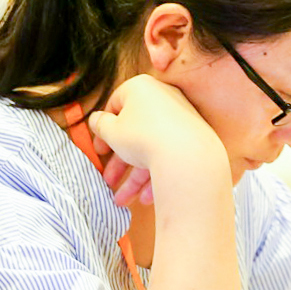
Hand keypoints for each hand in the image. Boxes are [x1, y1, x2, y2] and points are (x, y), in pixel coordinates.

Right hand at [84, 75, 227, 206]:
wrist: (188, 155)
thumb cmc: (142, 137)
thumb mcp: (111, 132)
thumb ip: (100, 124)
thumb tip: (97, 119)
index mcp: (141, 88)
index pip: (116, 104)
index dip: (104, 130)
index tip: (100, 151)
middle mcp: (163, 98)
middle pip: (134, 132)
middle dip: (120, 161)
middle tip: (109, 180)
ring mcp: (180, 119)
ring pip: (152, 149)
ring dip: (135, 176)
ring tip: (123, 200)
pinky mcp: (193, 138)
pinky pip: (169, 155)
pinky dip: (157, 175)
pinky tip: (146, 199)